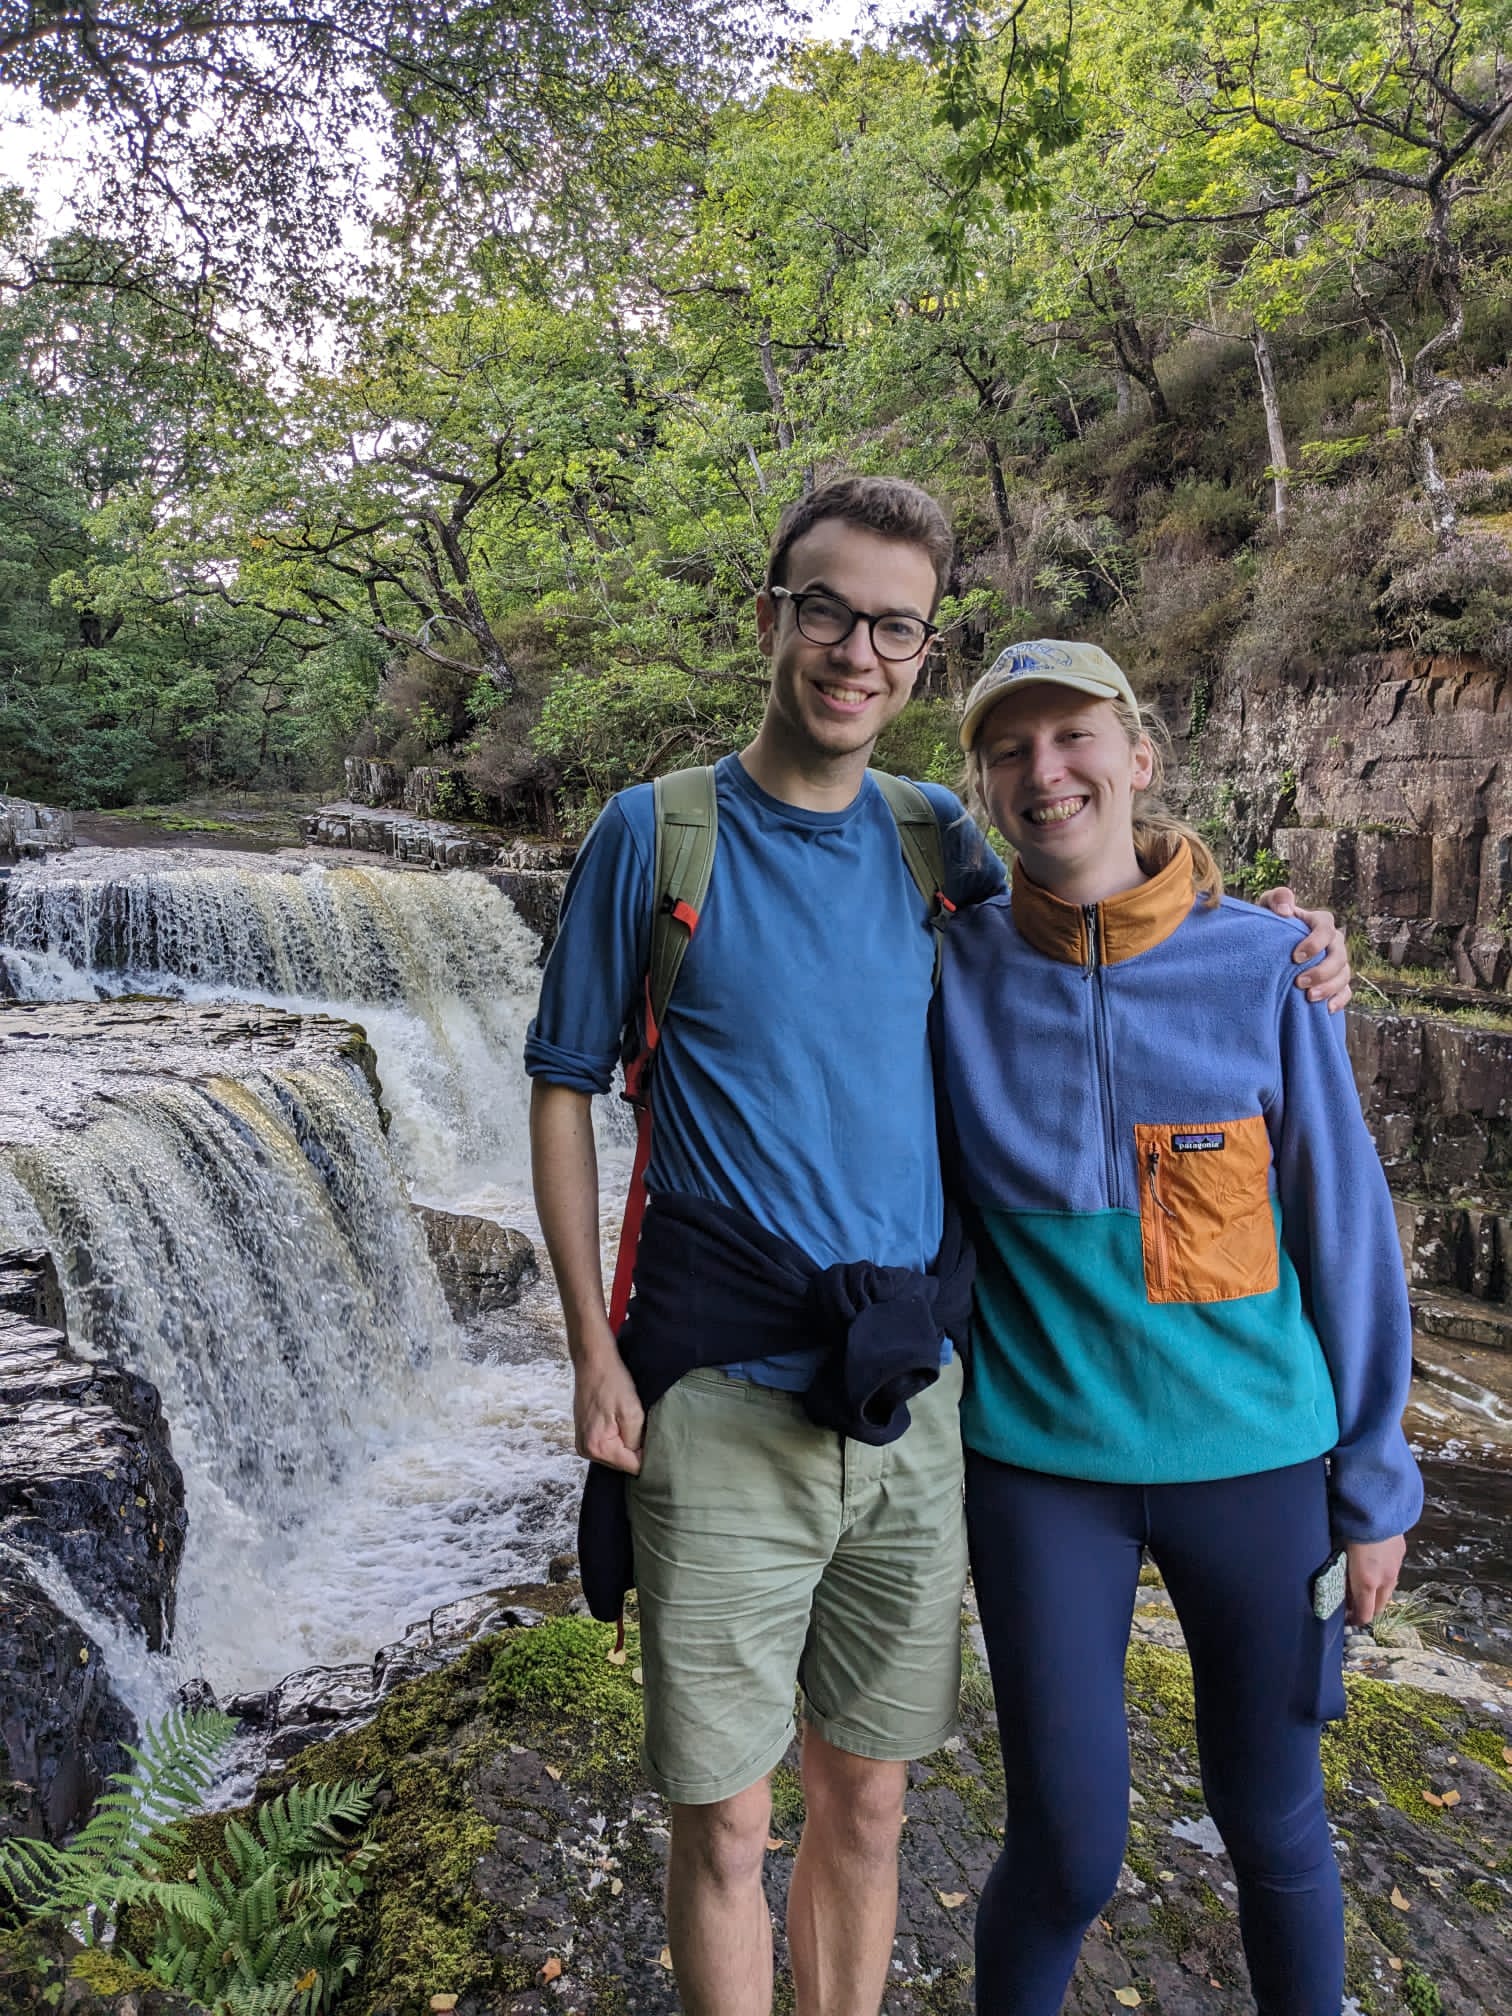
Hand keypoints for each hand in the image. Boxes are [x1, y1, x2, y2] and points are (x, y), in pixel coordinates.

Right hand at [573, 1345, 644, 1473]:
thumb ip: (637, 1441)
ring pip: (616, 1455)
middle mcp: (586, 1450)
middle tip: (643, 1427)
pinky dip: (617, 1437)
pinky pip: (608, 1445)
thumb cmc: (612, 1382)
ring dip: (627, 1442)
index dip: (647, 1455)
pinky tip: (622, 1421)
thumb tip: (642, 1459)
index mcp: (598, 1447)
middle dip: (635, 1449)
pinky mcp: (585, 1435)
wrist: (593, 1361)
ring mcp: (583, 1443)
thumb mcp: (632, 1412)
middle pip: (622, 1463)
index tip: (654, 1440)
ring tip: (632, 1422)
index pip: (631, 1467)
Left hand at [1253, 887, 1352, 1010]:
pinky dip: (1340, 1000)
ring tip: (1309, 998)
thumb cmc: (1270, 924)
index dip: (1315, 943)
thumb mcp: (1268, 906)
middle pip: (1339, 956)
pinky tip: (1326, 1009)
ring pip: (1344, 974)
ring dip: (1330, 987)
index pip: (1326, 928)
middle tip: (1300, 983)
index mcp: (1320, 922)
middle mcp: (1333, 942)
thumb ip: (1277, 898)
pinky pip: (1346, 991)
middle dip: (1322, 971)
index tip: (1295, 957)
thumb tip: (1286, 909)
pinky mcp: (1336, 981)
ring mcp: (1337, 963)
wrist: (1269, 947)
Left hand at [1345, 1535, 1405, 1625]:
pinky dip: (1383, 1575)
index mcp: (1366, 1582)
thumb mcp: (1338, 1553)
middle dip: (1367, 1609)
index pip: (1365, 1614)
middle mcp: (1384, 1579)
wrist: (1376, 1506)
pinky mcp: (1401, 1553)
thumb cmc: (1349, 1528)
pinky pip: (1392, 1571)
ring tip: (1362, 1584)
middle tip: (1352, 1603)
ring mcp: (1395, 1566)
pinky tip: (1373, 1563)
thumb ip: (1340, 1574)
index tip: (1345, 1617)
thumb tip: (1339, 1588)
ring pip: (1387, 1589)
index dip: (1355, 1620)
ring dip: (1376, 1592)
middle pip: (1379, 1607)